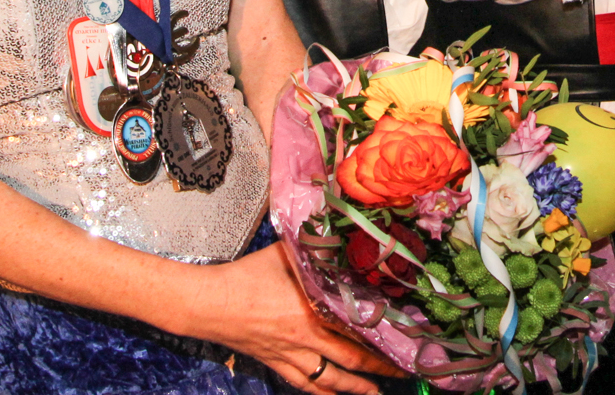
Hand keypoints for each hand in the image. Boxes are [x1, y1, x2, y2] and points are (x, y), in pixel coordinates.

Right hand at [186, 242, 398, 393]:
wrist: (209, 302)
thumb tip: (335, 235)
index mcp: (313, 308)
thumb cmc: (245, 276)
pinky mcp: (276, 363)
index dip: (382, 335)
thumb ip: (313, 249)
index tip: (404, 338)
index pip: (357, 327)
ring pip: (331, 379)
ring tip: (377, 394)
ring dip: (356, 388)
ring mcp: (291, 354)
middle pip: (352, 357)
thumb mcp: (285, 254)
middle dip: (380, 367)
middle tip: (402, 372)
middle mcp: (307, 337)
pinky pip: (304, 383)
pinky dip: (322, 394)